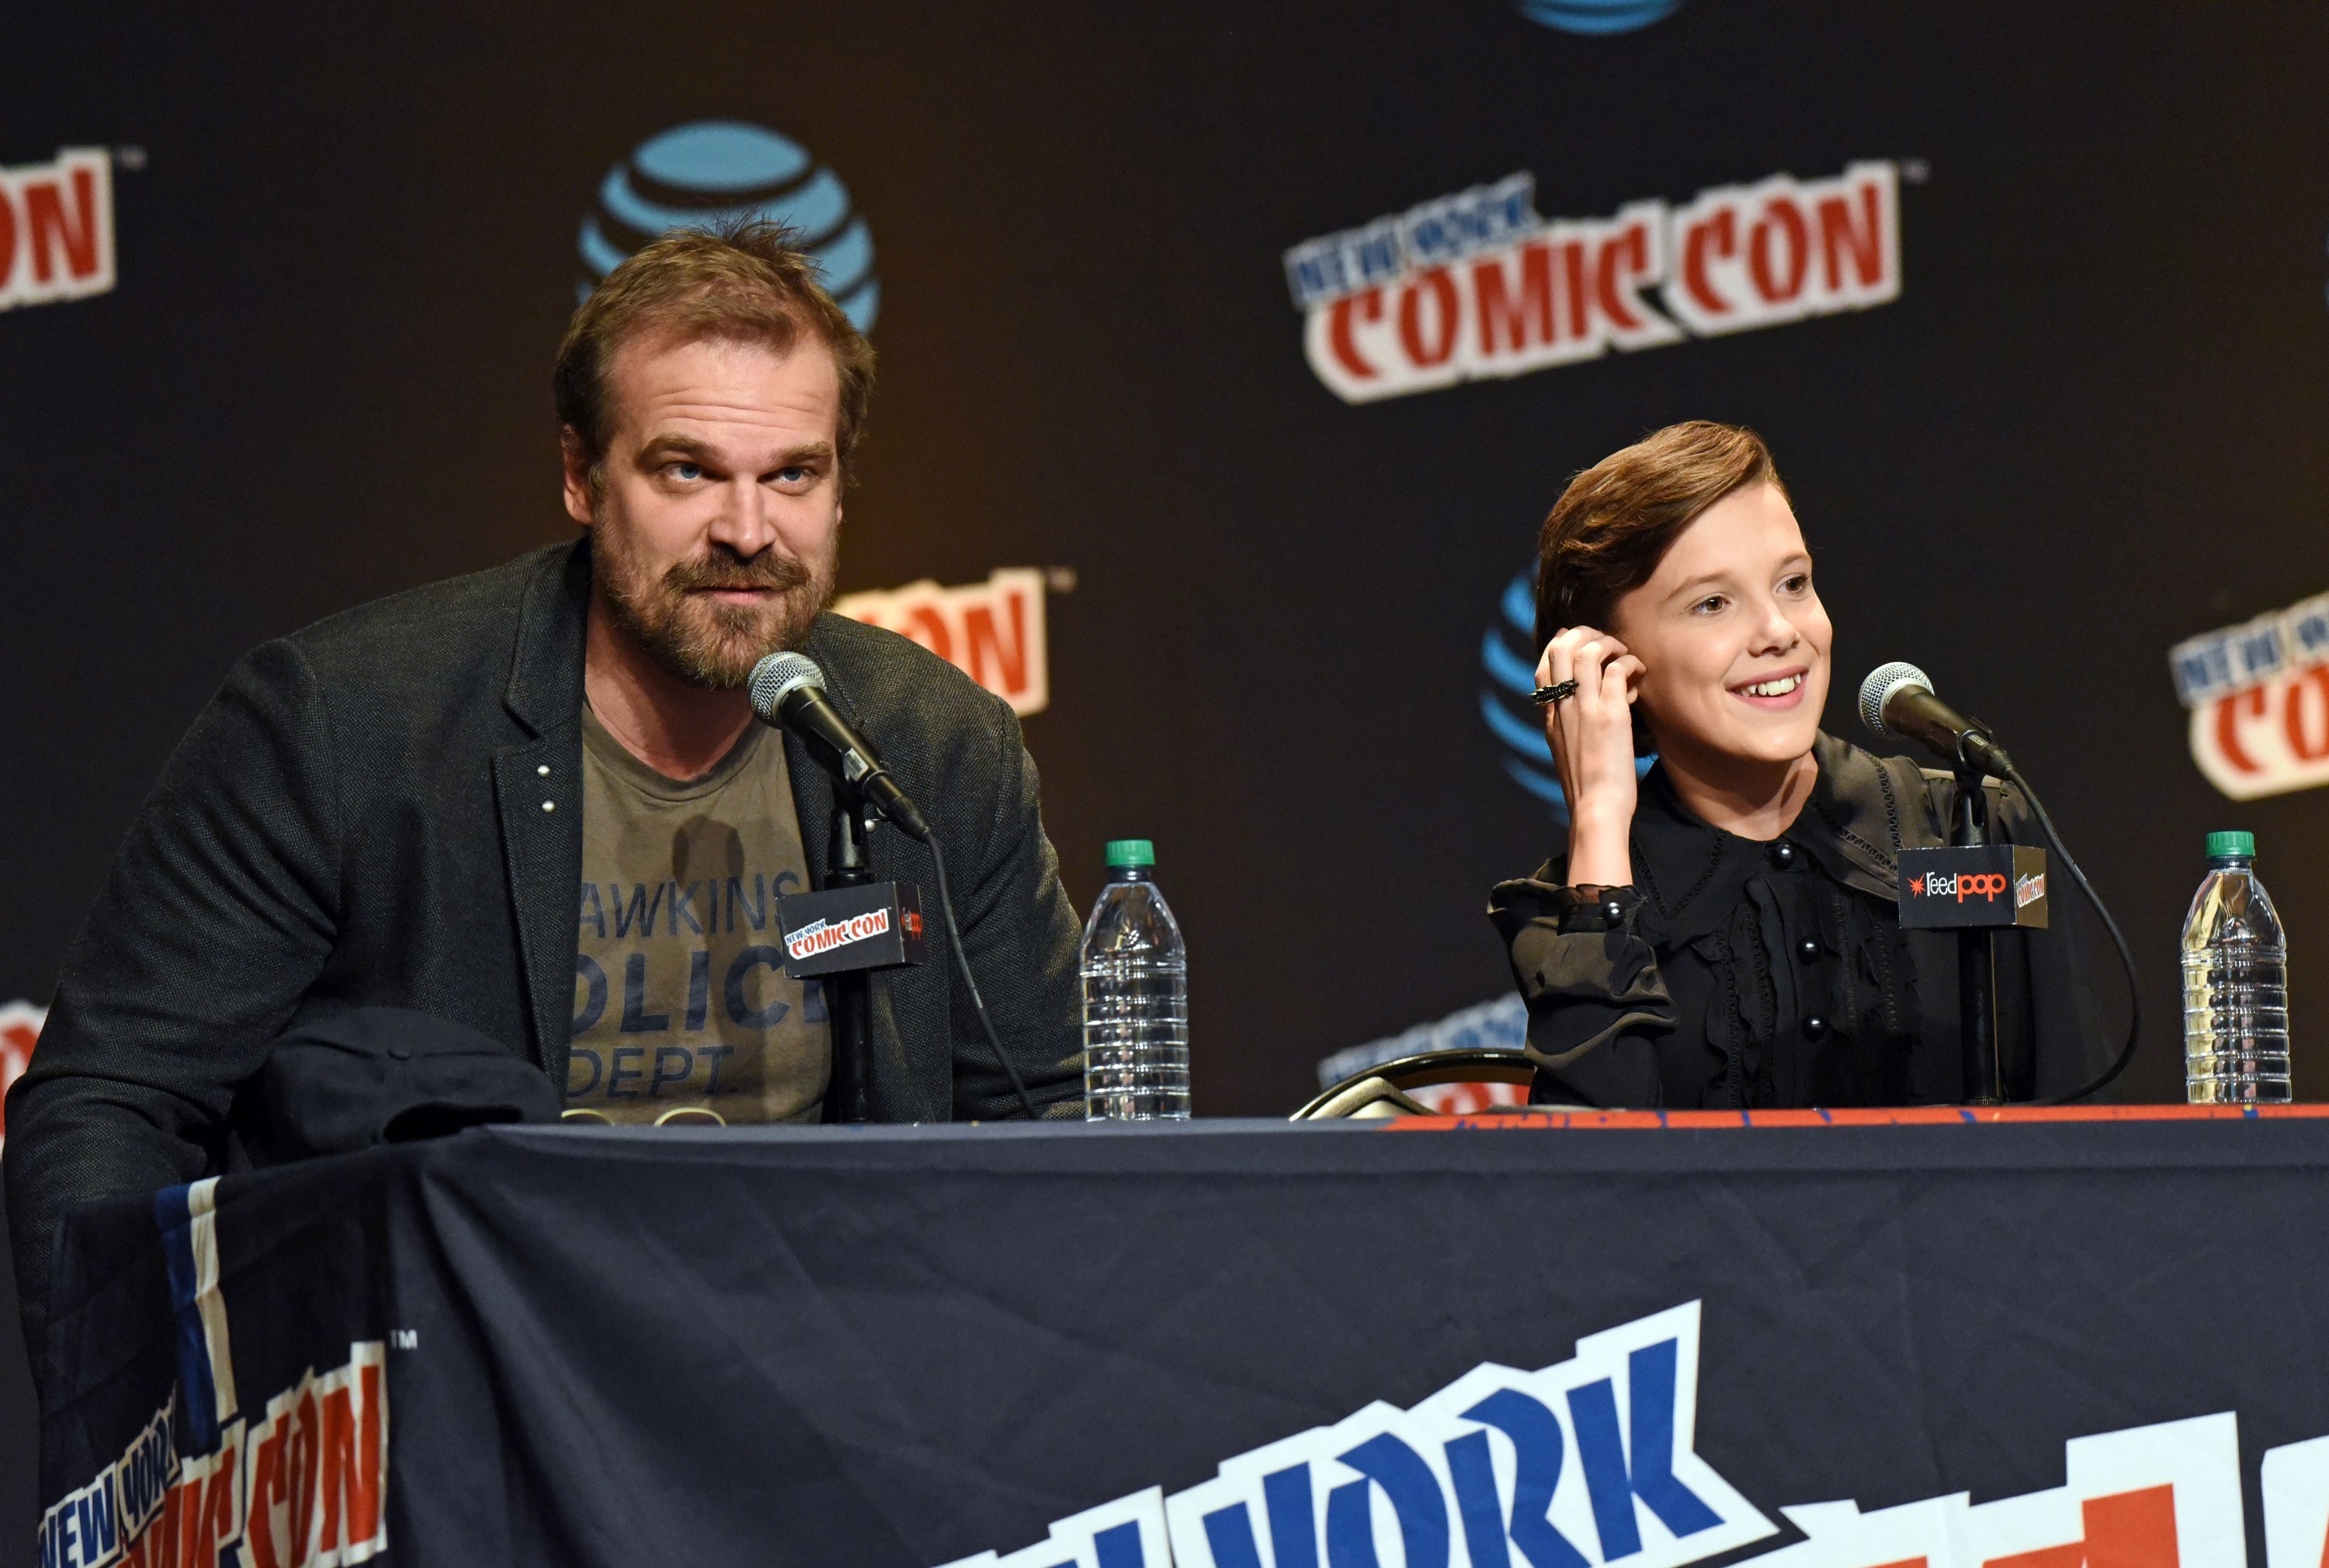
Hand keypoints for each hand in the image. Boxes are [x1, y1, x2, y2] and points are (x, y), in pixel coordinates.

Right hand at [1538, 625, 1643, 886]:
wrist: (1596, 811)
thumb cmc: (1587, 788)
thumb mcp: (1566, 753)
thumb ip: (1566, 725)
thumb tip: (1570, 707)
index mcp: (1551, 717)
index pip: (1543, 665)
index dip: (1560, 644)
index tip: (1581, 642)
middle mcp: (1563, 707)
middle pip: (1560, 647)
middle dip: (1584, 634)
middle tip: (1607, 643)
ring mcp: (1585, 708)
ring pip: (1587, 651)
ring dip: (1610, 644)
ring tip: (1624, 655)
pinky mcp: (1611, 714)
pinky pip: (1618, 669)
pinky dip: (1630, 663)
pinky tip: (1639, 675)